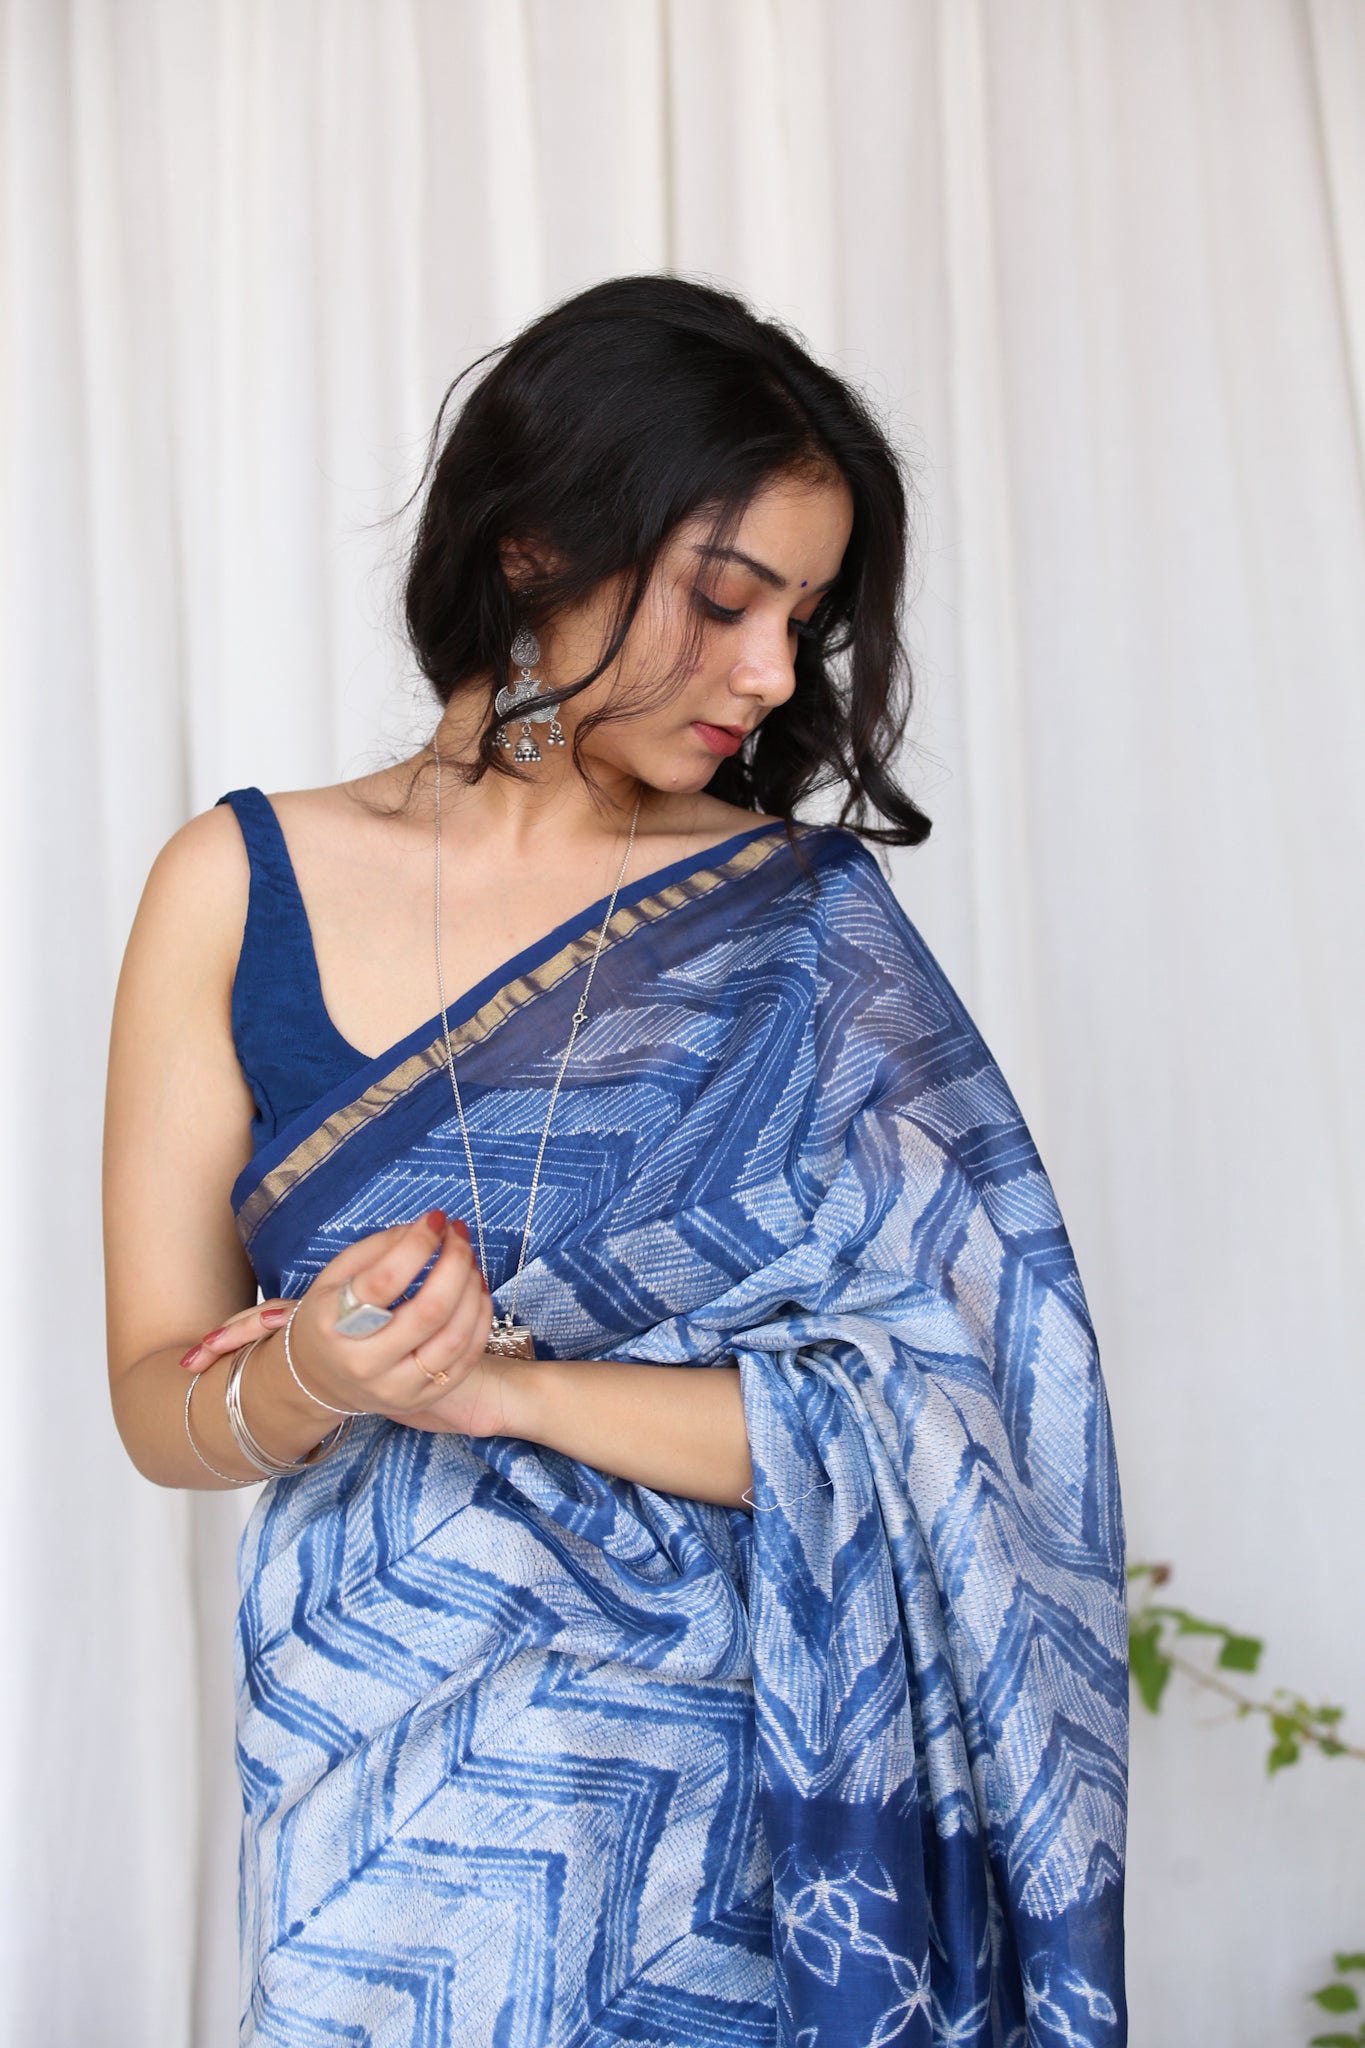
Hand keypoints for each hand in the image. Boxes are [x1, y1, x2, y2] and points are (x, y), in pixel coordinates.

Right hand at [179, 1209, 493, 1422]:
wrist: (320, 1380)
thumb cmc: (330, 1318)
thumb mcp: (334, 1277)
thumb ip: (378, 1249)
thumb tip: (427, 1227)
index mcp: (335, 1326)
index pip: (385, 1280)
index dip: (418, 1243)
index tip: (436, 1219)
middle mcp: (365, 1364)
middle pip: (429, 1311)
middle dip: (455, 1263)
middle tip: (459, 1236)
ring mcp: (397, 1388)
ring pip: (454, 1337)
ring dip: (472, 1289)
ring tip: (469, 1261)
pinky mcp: (423, 1400)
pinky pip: (466, 1358)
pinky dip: (479, 1318)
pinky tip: (475, 1291)